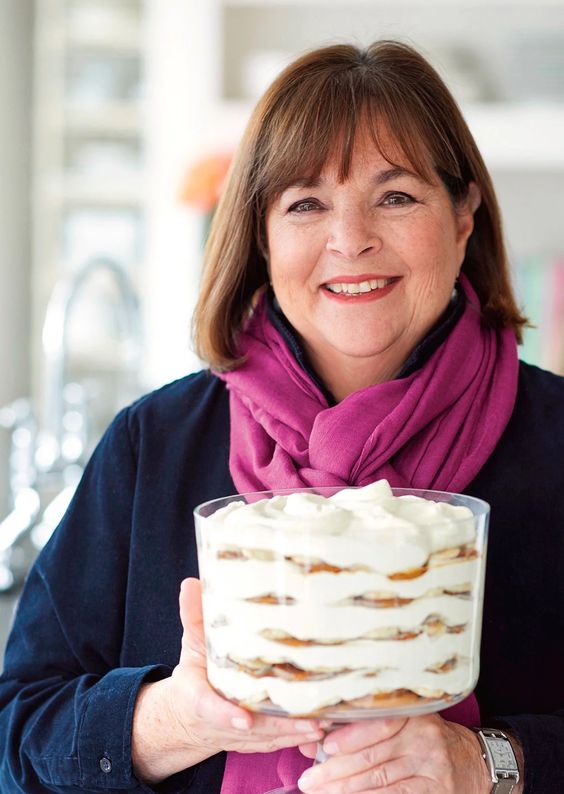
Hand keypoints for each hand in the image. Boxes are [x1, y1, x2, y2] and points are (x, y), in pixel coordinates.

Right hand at [132, 578, 323, 782]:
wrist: (190, 718)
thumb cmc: (196, 676)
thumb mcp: (191, 645)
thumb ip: (194, 618)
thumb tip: (192, 584)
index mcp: (201, 700)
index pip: (211, 709)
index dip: (226, 715)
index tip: (243, 719)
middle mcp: (223, 723)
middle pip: (253, 730)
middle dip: (281, 726)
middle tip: (311, 720)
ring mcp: (241, 736)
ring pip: (271, 739)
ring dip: (297, 734)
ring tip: (325, 723)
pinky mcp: (257, 741)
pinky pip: (280, 743)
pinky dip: (301, 739)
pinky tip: (326, 728)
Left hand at [296, 714, 494, 792]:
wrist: (473, 761)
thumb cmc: (426, 739)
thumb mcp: (404, 725)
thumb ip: (364, 730)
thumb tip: (315, 741)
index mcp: (412, 714)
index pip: (377, 724)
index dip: (350, 737)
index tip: (324, 747)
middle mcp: (423, 737)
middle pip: (372, 757)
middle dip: (336, 772)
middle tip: (310, 780)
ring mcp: (432, 766)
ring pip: (380, 782)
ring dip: (346, 790)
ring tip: (320, 792)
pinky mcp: (436, 790)